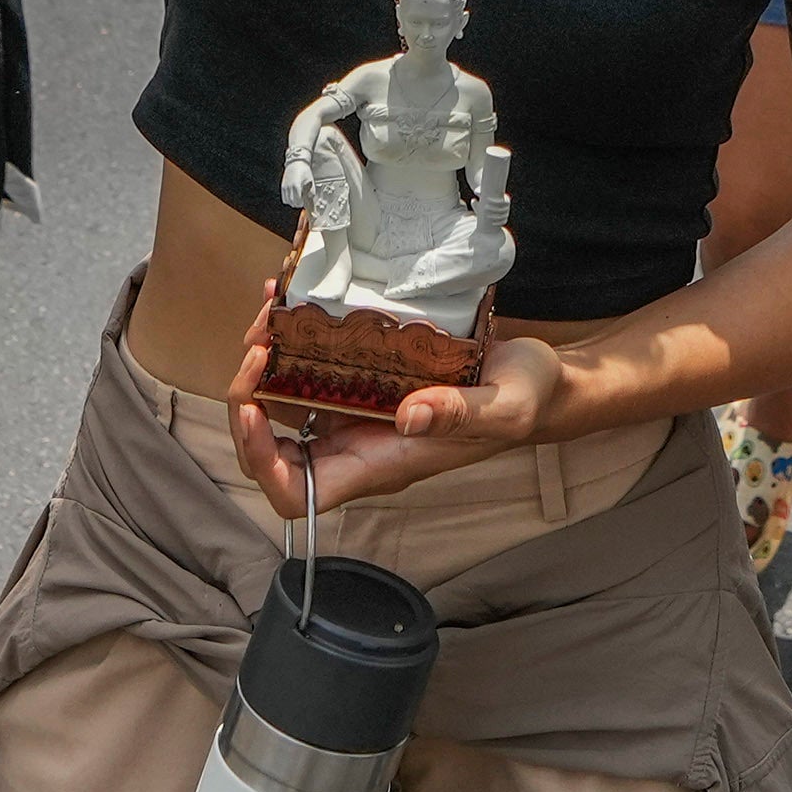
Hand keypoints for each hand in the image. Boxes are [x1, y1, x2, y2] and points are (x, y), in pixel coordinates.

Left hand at [229, 301, 572, 515]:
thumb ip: (460, 414)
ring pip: (284, 402)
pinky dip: (294, 336)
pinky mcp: (367, 381)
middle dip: (249, 399)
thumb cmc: (527, 402)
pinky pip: (313, 367)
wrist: (541, 381)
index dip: (261, 462)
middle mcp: (358, 445)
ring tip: (270, 311)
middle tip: (259, 344)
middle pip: (273, 448)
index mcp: (381, 466)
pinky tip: (294, 297)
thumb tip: (407, 416)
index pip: (296, 494)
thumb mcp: (505, 407)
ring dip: (266, 361)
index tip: (254, 409)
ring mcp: (359, 413)